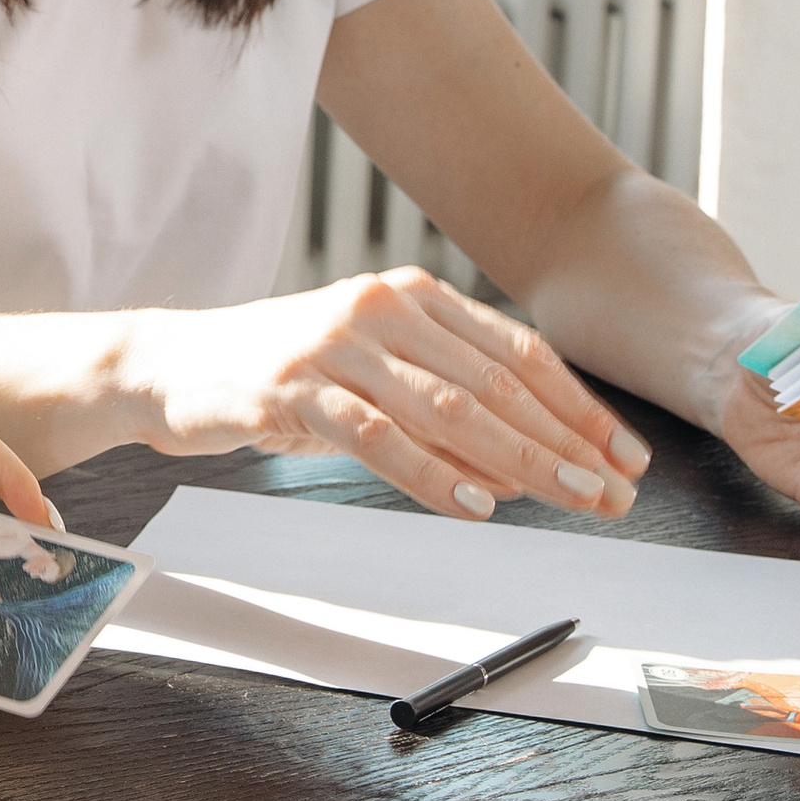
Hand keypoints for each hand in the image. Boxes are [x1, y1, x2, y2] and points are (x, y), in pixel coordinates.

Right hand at [121, 272, 649, 521]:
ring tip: (569, 500)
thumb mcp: (374, 373)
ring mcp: (338, 345)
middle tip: (613, 491)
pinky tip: (475, 505)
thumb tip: (526, 468)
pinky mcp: (296, 388)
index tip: (623, 455)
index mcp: (412, 295)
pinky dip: (434, 475)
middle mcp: (381, 307)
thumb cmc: (285, 372)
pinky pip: (380, 436)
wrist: (176, 364)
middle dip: (565, 443)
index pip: (517, 351)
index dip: (577, 406)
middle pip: (495, 382)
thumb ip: (445, 405)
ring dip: (520, 460)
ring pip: (450, 408)